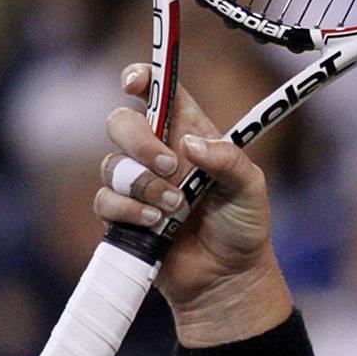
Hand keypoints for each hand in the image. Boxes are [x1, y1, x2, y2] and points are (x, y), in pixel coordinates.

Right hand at [97, 63, 291, 344]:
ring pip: (111, 165)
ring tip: (177, 209)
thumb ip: (228, 161)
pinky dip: (131, 212)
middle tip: (171, 168)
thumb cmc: (242, 228)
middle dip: (140, 143)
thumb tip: (191, 144)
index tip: (133, 82)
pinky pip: (106, 200)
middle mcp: (159, 153)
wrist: (226, 278)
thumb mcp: (251, 189)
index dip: (141, 77)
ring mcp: (137, 184)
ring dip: (144, 187)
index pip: (159, 92)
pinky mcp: (122, 214)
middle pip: (121, 122)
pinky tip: (158, 225)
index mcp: (190, 134)